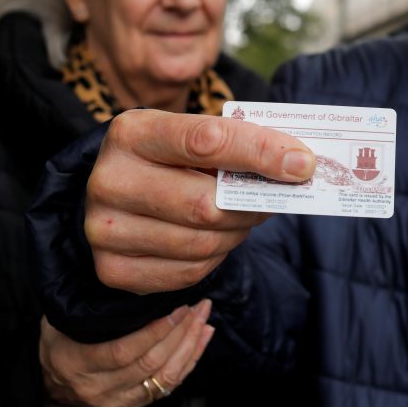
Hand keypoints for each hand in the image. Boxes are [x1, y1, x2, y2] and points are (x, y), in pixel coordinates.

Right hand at [40, 299, 214, 406]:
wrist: (50, 384)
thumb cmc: (57, 343)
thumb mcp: (62, 321)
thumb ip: (88, 304)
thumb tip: (119, 272)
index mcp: (79, 363)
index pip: (123, 351)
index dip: (155, 331)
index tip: (178, 308)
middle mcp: (99, 388)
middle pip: (150, 363)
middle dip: (181, 333)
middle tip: (198, 307)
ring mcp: (117, 401)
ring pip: (164, 377)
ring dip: (190, 346)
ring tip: (204, 318)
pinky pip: (168, 386)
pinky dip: (190, 361)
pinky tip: (201, 339)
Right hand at [86, 109, 314, 293]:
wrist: (115, 193)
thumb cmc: (167, 159)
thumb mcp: (190, 136)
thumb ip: (236, 145)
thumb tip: (298, 166)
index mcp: (131, 133)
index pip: (206, 142)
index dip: (260, 153)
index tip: (302, 163)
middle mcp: (109, 180)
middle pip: (205, 205)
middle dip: (252, 204)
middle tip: (276, 197)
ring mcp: (104, 229)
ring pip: (202, 243)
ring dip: (237, 232)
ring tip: (244, 216)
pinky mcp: (112, 269)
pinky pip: (188, 273)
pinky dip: (215, 258)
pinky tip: (216, 238)